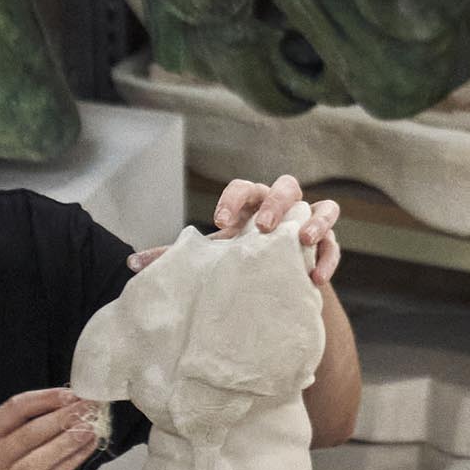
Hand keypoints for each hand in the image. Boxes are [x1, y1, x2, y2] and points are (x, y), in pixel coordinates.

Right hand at [0, 387, 103, 469]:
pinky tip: (89, 447)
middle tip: (87, 408)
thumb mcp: (25, 446)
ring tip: (90, 427)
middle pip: (26, 434)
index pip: (13, 410)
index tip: (71, 394)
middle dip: (60, 418)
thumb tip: (76, 400)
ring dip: (66, 440)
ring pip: (36, 458)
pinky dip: (72, 460)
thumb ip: (40, 422)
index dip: (44, 399)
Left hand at [137, 173, 343, 286]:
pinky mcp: (327, 244)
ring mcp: (309, 223)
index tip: (218, 222)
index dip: (232, 199)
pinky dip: (328, 258)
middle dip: (276, 203)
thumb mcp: (213, 257)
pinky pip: (336, 244)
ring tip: (302, 241)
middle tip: (262, 228)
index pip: (243, 187)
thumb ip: (180, 257)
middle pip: (286, 186)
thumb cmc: (238, 260)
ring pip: (324, 207)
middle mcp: (282, 207)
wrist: (273, 282)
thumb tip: (133, 264)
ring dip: (316, 221)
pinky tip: (315, 278)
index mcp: (251, 204)